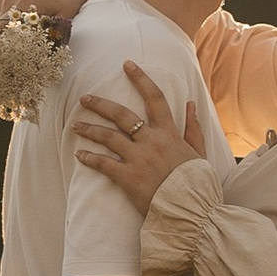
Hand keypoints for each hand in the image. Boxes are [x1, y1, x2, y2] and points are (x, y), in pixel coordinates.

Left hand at [75, 62, 207, 209]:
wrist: (192, 211)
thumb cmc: (197, 183)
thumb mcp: (200, 152)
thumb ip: (194, 127)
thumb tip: (191, 103)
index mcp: (169, 133)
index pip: (155, 98)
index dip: (141, 79)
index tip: (127, 65)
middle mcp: (151, 141)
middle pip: (122, 115)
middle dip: (101, 104)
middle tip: (85, 98)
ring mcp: (138, 159)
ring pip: (108, 137)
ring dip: (90, 129)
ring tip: (76, 125)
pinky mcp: (127, 178)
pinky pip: (103, 164)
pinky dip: (89, 158)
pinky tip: (79, 154)